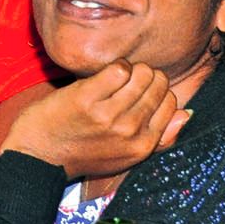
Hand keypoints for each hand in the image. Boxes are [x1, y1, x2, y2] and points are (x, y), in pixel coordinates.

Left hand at [0, 61, 189, 179]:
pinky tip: (103, 75)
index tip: (141, 91)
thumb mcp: (126, 156)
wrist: (38, 157)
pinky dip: (114, 66)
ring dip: (130, 69)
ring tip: (115, 78)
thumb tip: (186, 113)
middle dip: (146, 77)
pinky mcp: (86, 99)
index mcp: (143, 146)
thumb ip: (160, 138)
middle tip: (127, 82)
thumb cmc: (82, 153)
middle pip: (157, 84)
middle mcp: (130, 132)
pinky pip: (118, 68)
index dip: (158, 91)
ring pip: (141, 73)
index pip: (171, 102)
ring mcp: (108, 115)